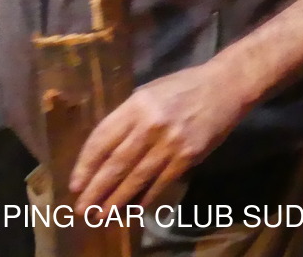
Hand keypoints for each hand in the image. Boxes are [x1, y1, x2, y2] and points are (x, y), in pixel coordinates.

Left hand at [69, 61, 250, 211]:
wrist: (226, 86)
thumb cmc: (184, 87)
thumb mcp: (149, 93)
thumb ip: (129, 118)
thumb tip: (105, 151)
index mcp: (136, 105)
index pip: (102, 139)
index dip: (86, 165)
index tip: (75, 184)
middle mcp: (151, 124)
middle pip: (116, 164)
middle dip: (96, 190)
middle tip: (82, 209)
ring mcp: (171, 141)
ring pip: (137, 178)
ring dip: (117, 200)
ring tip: (102, 215)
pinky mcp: (189, 155)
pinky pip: (162, 181)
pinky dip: (146, 197)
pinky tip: (135, 208)